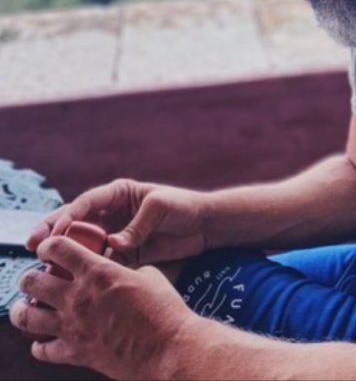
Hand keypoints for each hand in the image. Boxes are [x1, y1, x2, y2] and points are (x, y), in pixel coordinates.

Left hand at [11, 236, 197, 378]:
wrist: (166, 348)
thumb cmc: (163, 309)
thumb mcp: (148, 275)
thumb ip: (125, 270)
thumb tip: (119, 270)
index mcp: (97, 272)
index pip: (59, 248)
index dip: (50, 245)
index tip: (50, 248)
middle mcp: (78, 297)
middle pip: (32, 281)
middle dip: (29, 277)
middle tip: (35, 277)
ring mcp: (72, 327)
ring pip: (26, 317)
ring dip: (22, 309)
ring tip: (25, 306)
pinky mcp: (75, 353)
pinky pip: (42, 350)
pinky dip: (39, 345)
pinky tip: (43, 340)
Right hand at [27, 178, 208, 265]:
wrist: (204, 225)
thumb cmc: (183, 207)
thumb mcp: (160, 208)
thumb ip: (136, 226)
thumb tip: (114, 247)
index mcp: (118, 194)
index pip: (86, 203)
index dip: (68, 215)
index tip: (54, 230)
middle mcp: (111, 214)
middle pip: (75, 222)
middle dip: (52, 231)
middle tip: (34, 244)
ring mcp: (114, 235)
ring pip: (82, 244)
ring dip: (64, 254)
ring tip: (46, 266)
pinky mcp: (122, 255)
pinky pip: (99, 262)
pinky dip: (84, 270)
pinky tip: (71, 280)